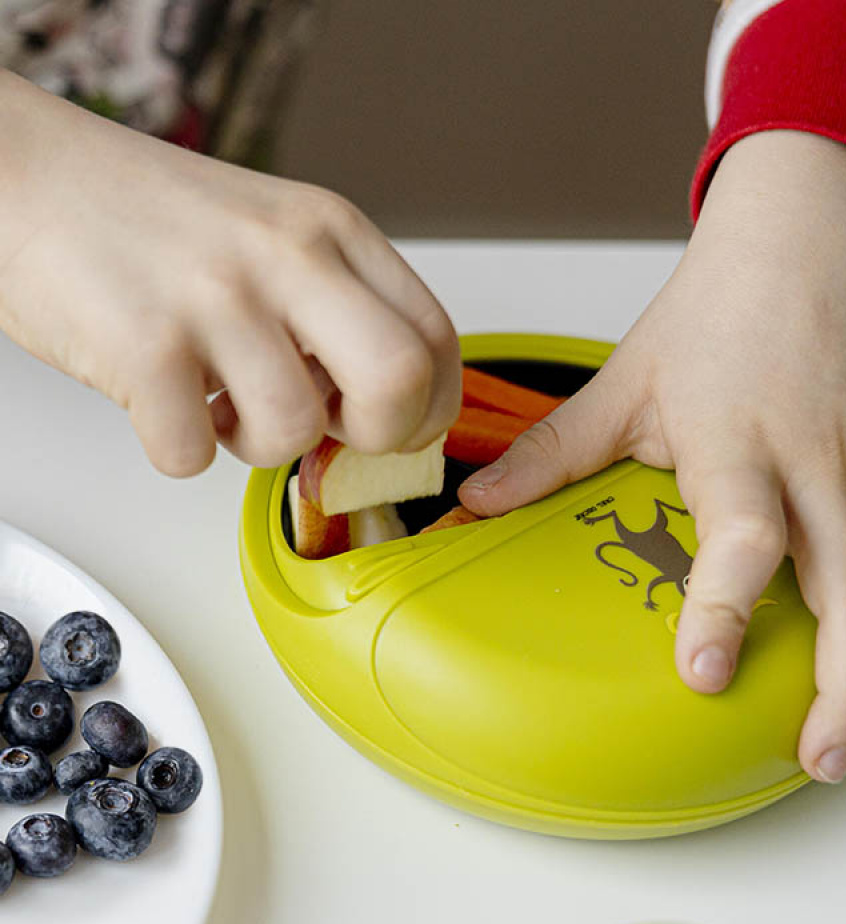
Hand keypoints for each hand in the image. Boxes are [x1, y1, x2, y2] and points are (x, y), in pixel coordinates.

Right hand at [0, 70, 459, 474]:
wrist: (25, 175)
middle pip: (399, 381)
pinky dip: (182, 450)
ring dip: (260, 447)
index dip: (430, 407)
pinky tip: (167, 402)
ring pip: (294, 432)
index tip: (397, 429)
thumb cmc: (152, 218)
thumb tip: (382, 407)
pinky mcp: (143, 347)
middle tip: (333, 431)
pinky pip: (194, 456)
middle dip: (378, 437)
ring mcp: (215, 299)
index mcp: (331, 230)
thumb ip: (339, 305)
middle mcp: (285, 257)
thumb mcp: (276, 232)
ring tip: (224, 404)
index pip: (435, 338)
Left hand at [458, 130, 845, 782]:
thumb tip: (477, 502)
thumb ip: (552, 451)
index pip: (746, 538)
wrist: (808, 240)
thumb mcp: (624, 381)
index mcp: (738, 440)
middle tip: (815, 758)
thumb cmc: (721, 309)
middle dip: (845, 687)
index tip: (705, 676)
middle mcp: (819, 460)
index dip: (728, 610)